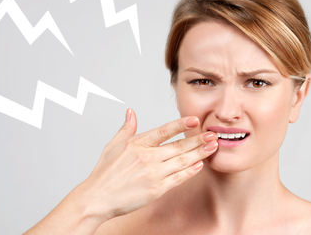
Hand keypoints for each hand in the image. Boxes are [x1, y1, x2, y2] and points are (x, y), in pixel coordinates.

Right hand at [78, 108, 217, 220]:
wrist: (98, 198)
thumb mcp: (113, 146)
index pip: (163, 131)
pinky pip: (178, 178)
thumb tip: (131, 113)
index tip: (194, 120)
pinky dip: (190, 171)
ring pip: (182, 161)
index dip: (180, 125)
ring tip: (212, 147)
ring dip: (199, 154)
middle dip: (198, 140)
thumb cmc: (105, 173)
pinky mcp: (156, 189)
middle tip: (213, 134)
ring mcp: (152, 174)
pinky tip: (199, 165)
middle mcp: (146, 157)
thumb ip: (126, 128)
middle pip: (178, 146)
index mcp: (137, 144)